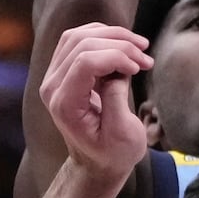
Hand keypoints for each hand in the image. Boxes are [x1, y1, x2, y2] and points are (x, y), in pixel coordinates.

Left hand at [39, 23, 152, 181]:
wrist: (98, 162)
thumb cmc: (113, 153)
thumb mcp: (123, 134)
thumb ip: (116, 99)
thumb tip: (119, 70)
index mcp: (65, 104)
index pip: (84, 61)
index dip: (116, 56)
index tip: (139, 68)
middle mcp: (52, 87)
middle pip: (81, 43)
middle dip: (120, 44)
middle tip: (146, 60)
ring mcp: (54, 77)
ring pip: (78, 35)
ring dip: (113, 35)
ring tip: (140, 48)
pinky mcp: (63, 71)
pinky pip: (78, 39)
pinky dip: (104, 36)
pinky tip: (125, 46)